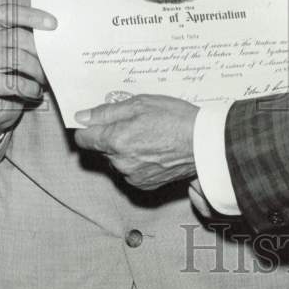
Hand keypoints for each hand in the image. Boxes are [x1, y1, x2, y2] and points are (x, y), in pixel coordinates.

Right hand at [0, 3, 56, 152]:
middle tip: (56, 62)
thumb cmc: (14, 76)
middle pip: (17, 37)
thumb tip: (61, 34)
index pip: (6, 13)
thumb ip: (32, 39)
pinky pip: (16, 83)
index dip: (30, 16)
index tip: (54, 24)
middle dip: (41, 51)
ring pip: (18, 59)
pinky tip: (35, 92)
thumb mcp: (22, 53)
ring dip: (38, 71)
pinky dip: (31, 89)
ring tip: (45, 79)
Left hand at [74, 95, 197, 191]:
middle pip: (102, 149)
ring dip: (126, 150)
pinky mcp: (145, 184)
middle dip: (112, 137)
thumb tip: (82, 117)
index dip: (90, 128)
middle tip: (136, 124)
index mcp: (116, 140)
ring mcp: (132, 176)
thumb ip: (107, 112)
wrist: (205, 143)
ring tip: (150, 137)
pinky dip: (138, 163)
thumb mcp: (141, 103)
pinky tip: (155, 151)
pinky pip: (131, 172)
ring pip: (117, 160)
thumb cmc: (176, 118)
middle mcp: (120, 162)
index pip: (84, 138)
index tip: (101, 122)